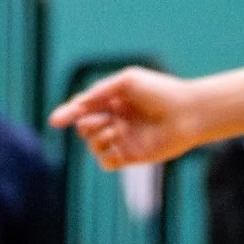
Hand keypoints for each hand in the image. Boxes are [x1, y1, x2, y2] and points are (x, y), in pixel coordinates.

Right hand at [49, 67, 201, 168]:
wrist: (188, 113)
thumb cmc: (160, 91)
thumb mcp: (127, 81)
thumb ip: (101, 90)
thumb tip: (78, 104)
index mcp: (112, 101)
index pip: (82, 108)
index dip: (67, 114)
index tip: (56, 120)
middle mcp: (115, 120)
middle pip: (84, 127)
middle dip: (87, 123)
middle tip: (105, 118)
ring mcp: (122, 139)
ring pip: (92, 145)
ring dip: (98, 138)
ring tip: (116, 130)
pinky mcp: (131, 157)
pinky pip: (106, 162)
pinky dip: (106, 156)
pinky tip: (119, 146)